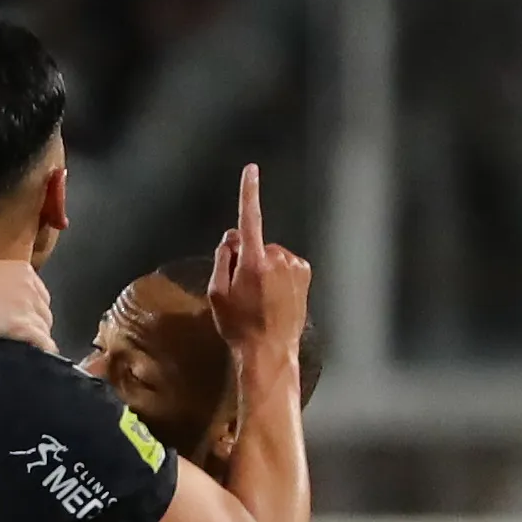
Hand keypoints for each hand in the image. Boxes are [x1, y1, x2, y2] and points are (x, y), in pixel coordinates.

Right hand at [0, 261, 54, 352]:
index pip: (42, 296)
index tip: (25, 322)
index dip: (33, 312)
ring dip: (36, 340)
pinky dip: (42, 350)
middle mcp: (30, 287)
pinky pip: (43, 342)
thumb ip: (7, 284)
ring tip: (26, 351)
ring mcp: (27, 306)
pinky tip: (36, 358)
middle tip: (23, 340)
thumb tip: (9, 302)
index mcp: (25, 271)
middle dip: (36, 326)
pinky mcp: (21, 326)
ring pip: (44, 329)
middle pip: (45, 313)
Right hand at [207, 164, 310, 359]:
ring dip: (265, 268)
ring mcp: (294, 265)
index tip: (251, 170)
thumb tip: (232, 236)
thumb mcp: (217, 294)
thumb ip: (222, 259)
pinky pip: (286, 264)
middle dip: (248, 258)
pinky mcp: (305, 272)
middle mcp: (277, 258)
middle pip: (256, 244)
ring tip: (260, 298)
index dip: (249, 193)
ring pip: (272, 254)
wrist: (269, 351)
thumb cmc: (238, 326)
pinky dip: (279, 274)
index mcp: (253, 262)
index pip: (249, 219)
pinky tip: (275, 297)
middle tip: (243, 290)